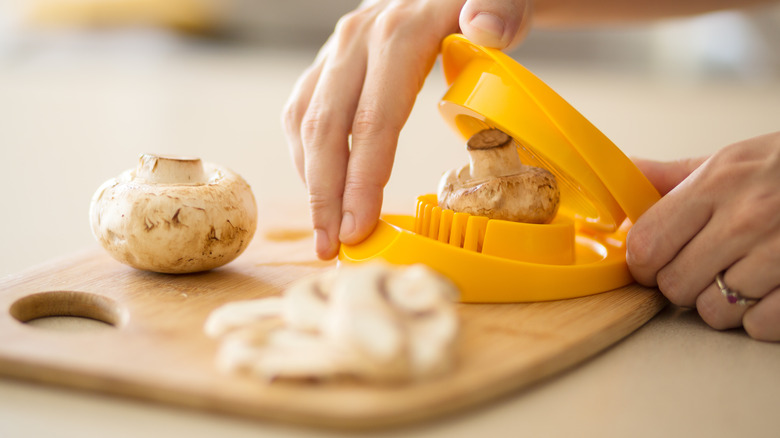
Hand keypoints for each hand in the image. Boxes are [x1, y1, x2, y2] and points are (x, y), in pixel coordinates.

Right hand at [282, 0, 532, 258]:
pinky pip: (302, 113)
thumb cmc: (479, 1)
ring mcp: (336, 52)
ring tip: (324, 233)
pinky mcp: (329, 65)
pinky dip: (306, 158)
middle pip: (326, 127)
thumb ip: (501, 8)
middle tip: (332, 249)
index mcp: (398, 32)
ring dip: (310, 183)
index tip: (358, 229)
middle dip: (325, 196)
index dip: (362, 179)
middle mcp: (356, 40)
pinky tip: (322, 191)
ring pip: (305, 123)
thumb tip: (483, 28)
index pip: (372, 118)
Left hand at [628, 131, 779, 340]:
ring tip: (741, 276)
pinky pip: (759, 326)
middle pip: (674, 285)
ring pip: (713, 311)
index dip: (642, 262)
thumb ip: (672, 176)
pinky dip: (760, 317)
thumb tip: (626, 173)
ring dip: (721, 303)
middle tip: (703, 267)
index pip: (646, 244)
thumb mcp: (730, 160)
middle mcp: (746, 218)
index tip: (653, 262)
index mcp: (716, 184)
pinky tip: (769, 290)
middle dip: (681, 283)